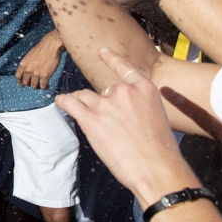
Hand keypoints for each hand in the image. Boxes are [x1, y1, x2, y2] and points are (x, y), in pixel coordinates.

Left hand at [15, 30, 62, 89]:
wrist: (50, 46)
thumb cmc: (41, 49)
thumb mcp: (29, 56)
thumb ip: (27, 64)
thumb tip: (28, 72)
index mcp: (23, 64)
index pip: (17, 76)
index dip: (20, 82)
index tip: (22, 85)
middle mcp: (28, 70)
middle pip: (26, 83)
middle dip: (30, 84)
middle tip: (35, 84)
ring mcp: (36, 73)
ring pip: (34, 86)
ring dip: (38, 87)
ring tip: (41, 85)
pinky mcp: (45, 76)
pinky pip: (43, 86)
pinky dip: (45, 87)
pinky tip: (48, 85)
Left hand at [56, 48, 200, 208]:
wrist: (157, 170)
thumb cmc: (161, 150)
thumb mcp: (157, 116)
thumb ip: (139, 105)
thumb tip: (123, 109)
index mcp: (144, 88)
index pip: (125, 67)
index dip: (112, 58)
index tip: (103, 51)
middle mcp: (123, 91)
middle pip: (103, 90)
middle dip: (103, 103)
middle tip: (109, 124)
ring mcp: (105, 104)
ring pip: (85, 96)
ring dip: (83, 104)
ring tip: (84, 113)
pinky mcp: (91, 118)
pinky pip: (70, 103)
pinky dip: (64, 102)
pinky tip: (61, 102)